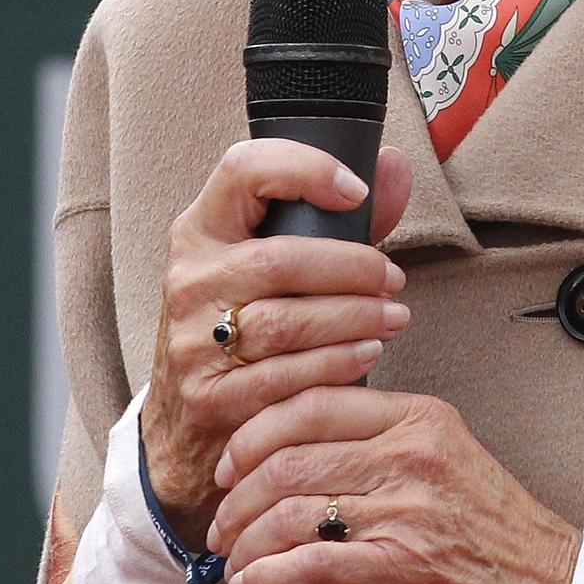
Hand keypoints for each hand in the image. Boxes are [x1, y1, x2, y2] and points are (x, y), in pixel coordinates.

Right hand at [141, 139, 413, 544]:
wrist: (188, 417)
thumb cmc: (248, 320)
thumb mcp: (276, 263)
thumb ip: (338, 219)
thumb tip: (395, 166)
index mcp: (201, 229)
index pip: (242, 170)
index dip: (305, 169)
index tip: (357, 192)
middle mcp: (190, 277)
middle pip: (280, 259)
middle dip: (352, 267)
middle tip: (394, 279)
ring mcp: (192, 338)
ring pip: (286, 321)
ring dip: (354, 317)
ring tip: (393, 317)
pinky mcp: (207, 394)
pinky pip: (283, 376)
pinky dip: (335, 363)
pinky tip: (367, 353)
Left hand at [207, 386, 581, 583]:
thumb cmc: (498, 534)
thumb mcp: (448, 461)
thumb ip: (384, 447)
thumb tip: (303, 458)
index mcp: (420, 417)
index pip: (314, 401)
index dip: (256, 432)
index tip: (233, 461)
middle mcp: (411, 453)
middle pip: (289, 455)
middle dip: (237, 494)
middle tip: (222, 519)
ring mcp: (407, 509)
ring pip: (290, 509)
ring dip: (244, 541)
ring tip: (234, 559)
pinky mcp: (402, 567)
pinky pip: (309, 563)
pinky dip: (267, 576)